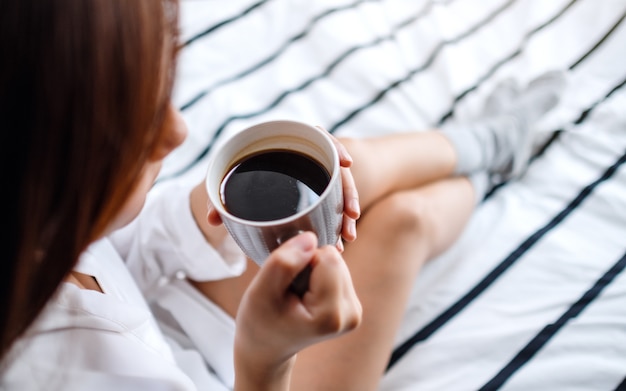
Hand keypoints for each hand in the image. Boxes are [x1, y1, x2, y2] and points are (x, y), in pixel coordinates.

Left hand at [206, 127, 360, 251]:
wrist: (238, 189)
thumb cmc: (234, 178)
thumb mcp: (226, 185)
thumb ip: (219, 199)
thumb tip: (213, 219)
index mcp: (287, 144)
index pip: (319, 138)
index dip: (335, 148)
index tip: (346, 163)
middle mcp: (305, 158)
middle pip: (334, 170)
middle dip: (347, 194)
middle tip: (351, 217)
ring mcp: (313, 177)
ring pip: (338, 192)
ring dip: (346, 214)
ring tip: (347, 237)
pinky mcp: (317, 195)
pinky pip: (333, 206)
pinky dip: (338, 221)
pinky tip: (341, 239)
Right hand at [233, 232, 361, 389]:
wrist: (266, 347)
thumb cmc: (260, 321)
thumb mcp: (261, 292)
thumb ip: (284, 263)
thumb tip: (310, 238)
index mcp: (331, 315)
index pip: (327, 257)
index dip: (302, 260)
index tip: (286, 283)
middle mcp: (350, 315)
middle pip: (335, 259)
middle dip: (309, 265)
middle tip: (290, 290)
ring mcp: (354, 312)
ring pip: (336, 262)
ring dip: (313, 271)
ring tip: (295, 294)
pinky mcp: (352, 306)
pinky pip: (337, 270)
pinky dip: (318, 277)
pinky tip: (304, 295)